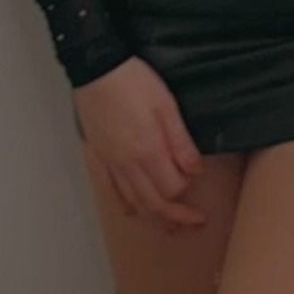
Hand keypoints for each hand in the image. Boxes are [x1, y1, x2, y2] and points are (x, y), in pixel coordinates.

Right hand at [73, 56, 208, 234]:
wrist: (97, 67)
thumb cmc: (133, 81)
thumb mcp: (166, 105)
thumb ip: (181, 142)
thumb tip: (195, 171)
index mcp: (147, 151)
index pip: (172, 188)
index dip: (187, 188)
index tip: (197, 179)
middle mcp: (127, 165)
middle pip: (154, 205)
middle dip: (177, 219)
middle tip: (196, 224)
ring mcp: (111, 163)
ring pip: (134, 204)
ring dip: (155, 219)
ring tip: (172, 226)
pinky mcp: (99, 157)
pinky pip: (112, 192)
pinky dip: (128, 207)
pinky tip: (136, 210)